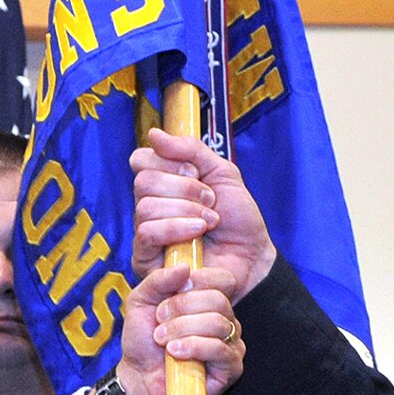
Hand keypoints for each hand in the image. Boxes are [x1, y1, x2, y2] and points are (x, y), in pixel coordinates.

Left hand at [111, 262, 245, 394]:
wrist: (139, 380)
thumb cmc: (143, 342)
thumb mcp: (141, 301)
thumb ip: (158, 280)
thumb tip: (185, 267)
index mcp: (207, 300)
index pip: (222, 279)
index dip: (198, 281)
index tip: (170, 293)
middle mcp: (224, 318)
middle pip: (217, 299)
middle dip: (182, 307)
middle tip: (159, 319)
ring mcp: (230, 342)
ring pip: (218, 323)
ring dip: (183, 329)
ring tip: (162, 339)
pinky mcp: (232, 367)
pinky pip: (221, 349)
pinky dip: (194, 347)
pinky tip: (175, 352)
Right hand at [132, 129, 277, 299]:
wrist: (252, 256)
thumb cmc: (238, 220)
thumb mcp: (222, 173)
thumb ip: (191, 150)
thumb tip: (154, 135)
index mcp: (163, 184)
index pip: (141, 160)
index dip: (168, 162)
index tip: (197, 173)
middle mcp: (150, 206)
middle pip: (143, 181)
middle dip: (184, 188)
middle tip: (210, 201)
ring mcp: (146, 233)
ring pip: (145, 207)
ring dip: (185, 210)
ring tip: (209, 221)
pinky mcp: (146, 260)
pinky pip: (146, 233)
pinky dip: (175, 228)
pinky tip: (198, 233)